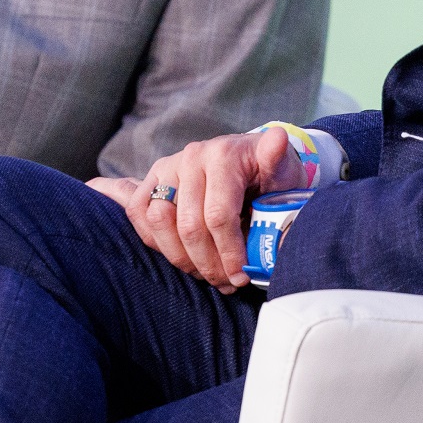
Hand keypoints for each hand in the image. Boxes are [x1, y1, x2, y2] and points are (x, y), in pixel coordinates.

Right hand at [87, 125, 296, 291]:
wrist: (250, 164)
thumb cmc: (269, 175)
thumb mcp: (283, 170)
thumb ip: (278, 158)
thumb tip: (277, 139)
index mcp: (223, 155)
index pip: (218, 215)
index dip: (229, 253)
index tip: (241, 277)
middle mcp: (191, 157)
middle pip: (188, 225)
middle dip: (208, 263)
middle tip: (227, 283)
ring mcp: (167, 168)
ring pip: (158, 222)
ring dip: (181, 258)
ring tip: (207, 273)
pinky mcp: (151, 180)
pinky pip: (139, 215)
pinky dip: (157, 242)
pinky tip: (183, 258)